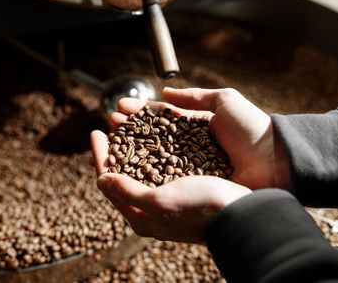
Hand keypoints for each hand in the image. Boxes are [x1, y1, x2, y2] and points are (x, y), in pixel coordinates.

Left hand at [90, 133, 250, 241]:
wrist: (241, 214)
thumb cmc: (200, 209)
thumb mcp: (160, 202)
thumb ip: (127, 191)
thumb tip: (101, 179)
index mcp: (141, 215)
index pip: (110, 181)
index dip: (100, 155)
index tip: (96, 131)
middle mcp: (153, 206)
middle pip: (124, 172)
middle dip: (116, 146)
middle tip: (113, 122)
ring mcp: (169, 195)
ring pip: (144, 164)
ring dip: (135, 142)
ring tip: (131, 122)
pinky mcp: (185, 185)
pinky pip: (163, 163)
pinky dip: (156, 146)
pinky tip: (157, 132)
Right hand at [107, 87, 289, 190]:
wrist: (275, 160)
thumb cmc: (252, 128)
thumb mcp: (224, 101)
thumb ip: (194, 97)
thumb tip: (166, 92)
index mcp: (197, 127)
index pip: (162, 118)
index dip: (140, 112)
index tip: (120, 107)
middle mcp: (190, 147)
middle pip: (153, 137)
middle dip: (130, 128)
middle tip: (110, 121)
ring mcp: (191, 167)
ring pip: (155, 156)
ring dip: (132, 148)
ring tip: (112, 140)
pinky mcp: (194, 184)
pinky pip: (166, 177)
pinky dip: (146, 171)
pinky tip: (129, 166)